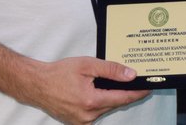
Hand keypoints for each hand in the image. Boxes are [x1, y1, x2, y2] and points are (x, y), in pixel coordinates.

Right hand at [29, 57, 149, 124]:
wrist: (37, 84)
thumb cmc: (58, 73)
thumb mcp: (87, 65)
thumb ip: (110, 70)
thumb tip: (130, 75)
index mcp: (91, 101)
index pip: (122, 98)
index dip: (137, 93)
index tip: (148, 88)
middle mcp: (87, 116)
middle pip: (114, 104)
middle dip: (124, 93)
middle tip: (132, 81)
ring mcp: (81, 122)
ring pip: (105, 109)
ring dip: (110, 98)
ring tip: (111, 84)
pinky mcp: (76, 123)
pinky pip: (95, 113)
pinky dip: (99, 103)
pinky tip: (97, 92)